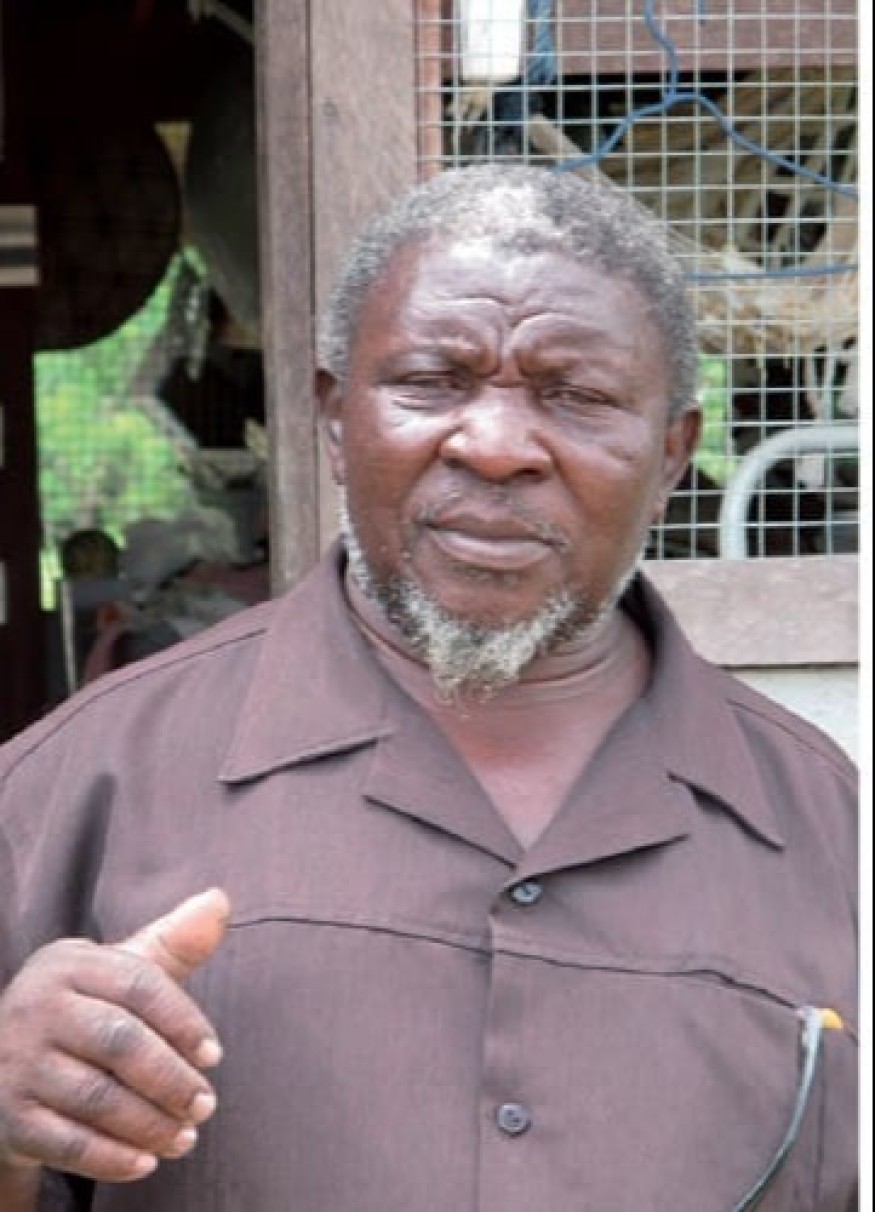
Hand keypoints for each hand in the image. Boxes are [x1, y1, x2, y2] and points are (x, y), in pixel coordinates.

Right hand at [0, 888, 229, 1185]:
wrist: (1, 1062)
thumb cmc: (84, 1008)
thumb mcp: (120, 970)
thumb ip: (172, 944)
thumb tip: (220, 901)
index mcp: (69, 964)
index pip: (138, 985)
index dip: (183, 1021)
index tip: (214, 1055)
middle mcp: (37, 1007)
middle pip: (119, 1042)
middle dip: (171, 1078)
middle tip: (206, 1105)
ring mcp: (17, 1063)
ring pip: (95, 1097)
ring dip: (149, 1123)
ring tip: (186, 1136)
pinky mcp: (8, 1116)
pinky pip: (66, 1142)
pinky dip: (111, 1158)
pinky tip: (146, 1162)